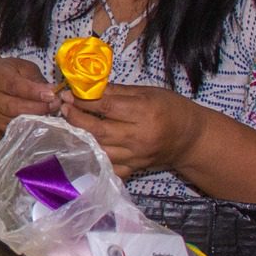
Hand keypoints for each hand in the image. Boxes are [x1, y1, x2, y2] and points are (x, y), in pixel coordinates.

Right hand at [0, 56, 61, 133]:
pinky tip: (43, 121)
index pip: (13, 85)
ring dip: (37, 118)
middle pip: (12, 107)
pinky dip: (32, 127)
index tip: (51, 95)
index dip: (33, 92)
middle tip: (55, 105)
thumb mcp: (23, 68)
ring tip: (52, 112)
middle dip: (37, 107)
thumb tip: (52, 92)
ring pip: (15, 121)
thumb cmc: (11, 74)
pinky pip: (17, 129)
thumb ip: (36, 79)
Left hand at [61, 84, 205, 179]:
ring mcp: (136, 156)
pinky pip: (109, 167)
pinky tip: (81, 148)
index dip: (82, 101)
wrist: (192, 139)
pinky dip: (93, 159)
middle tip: (62, 108)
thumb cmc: (172, 109)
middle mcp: (139, 137)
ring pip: (99, 150)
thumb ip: (117, 92)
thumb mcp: (148, 93)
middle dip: (75, 118)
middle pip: (98, 131)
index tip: (67, 94)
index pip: (106, 107)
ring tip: (68, 125)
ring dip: (80, 138)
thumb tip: (88, 87)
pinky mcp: (135, 168)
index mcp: (144, 113)